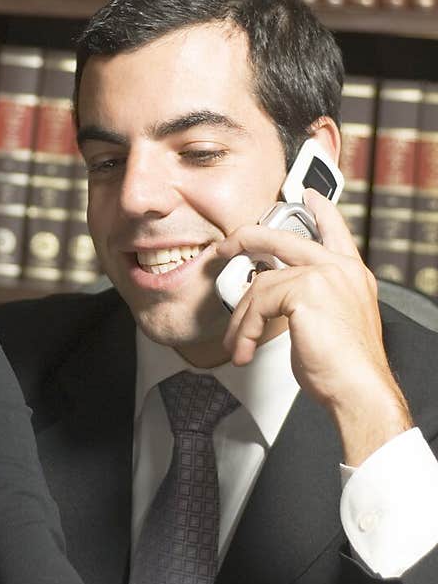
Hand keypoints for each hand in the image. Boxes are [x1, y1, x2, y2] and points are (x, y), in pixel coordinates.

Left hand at [215, 189, 411, 464]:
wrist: (359, 388)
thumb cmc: (346, 368)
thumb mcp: (330, 324)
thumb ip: (309, 303)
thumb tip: (274, 303)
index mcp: (351, 275)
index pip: (335, 231)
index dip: (320, 210)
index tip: (308, 195)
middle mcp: (340, 269)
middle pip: (283, 238)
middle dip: (246, 238)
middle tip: (225, 246)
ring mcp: (324, 276)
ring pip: (261, 284)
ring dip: (241, 318)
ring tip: (237, 344)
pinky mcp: (305, 291)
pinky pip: (258, 303)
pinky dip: (244, 329)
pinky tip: (245, 349)